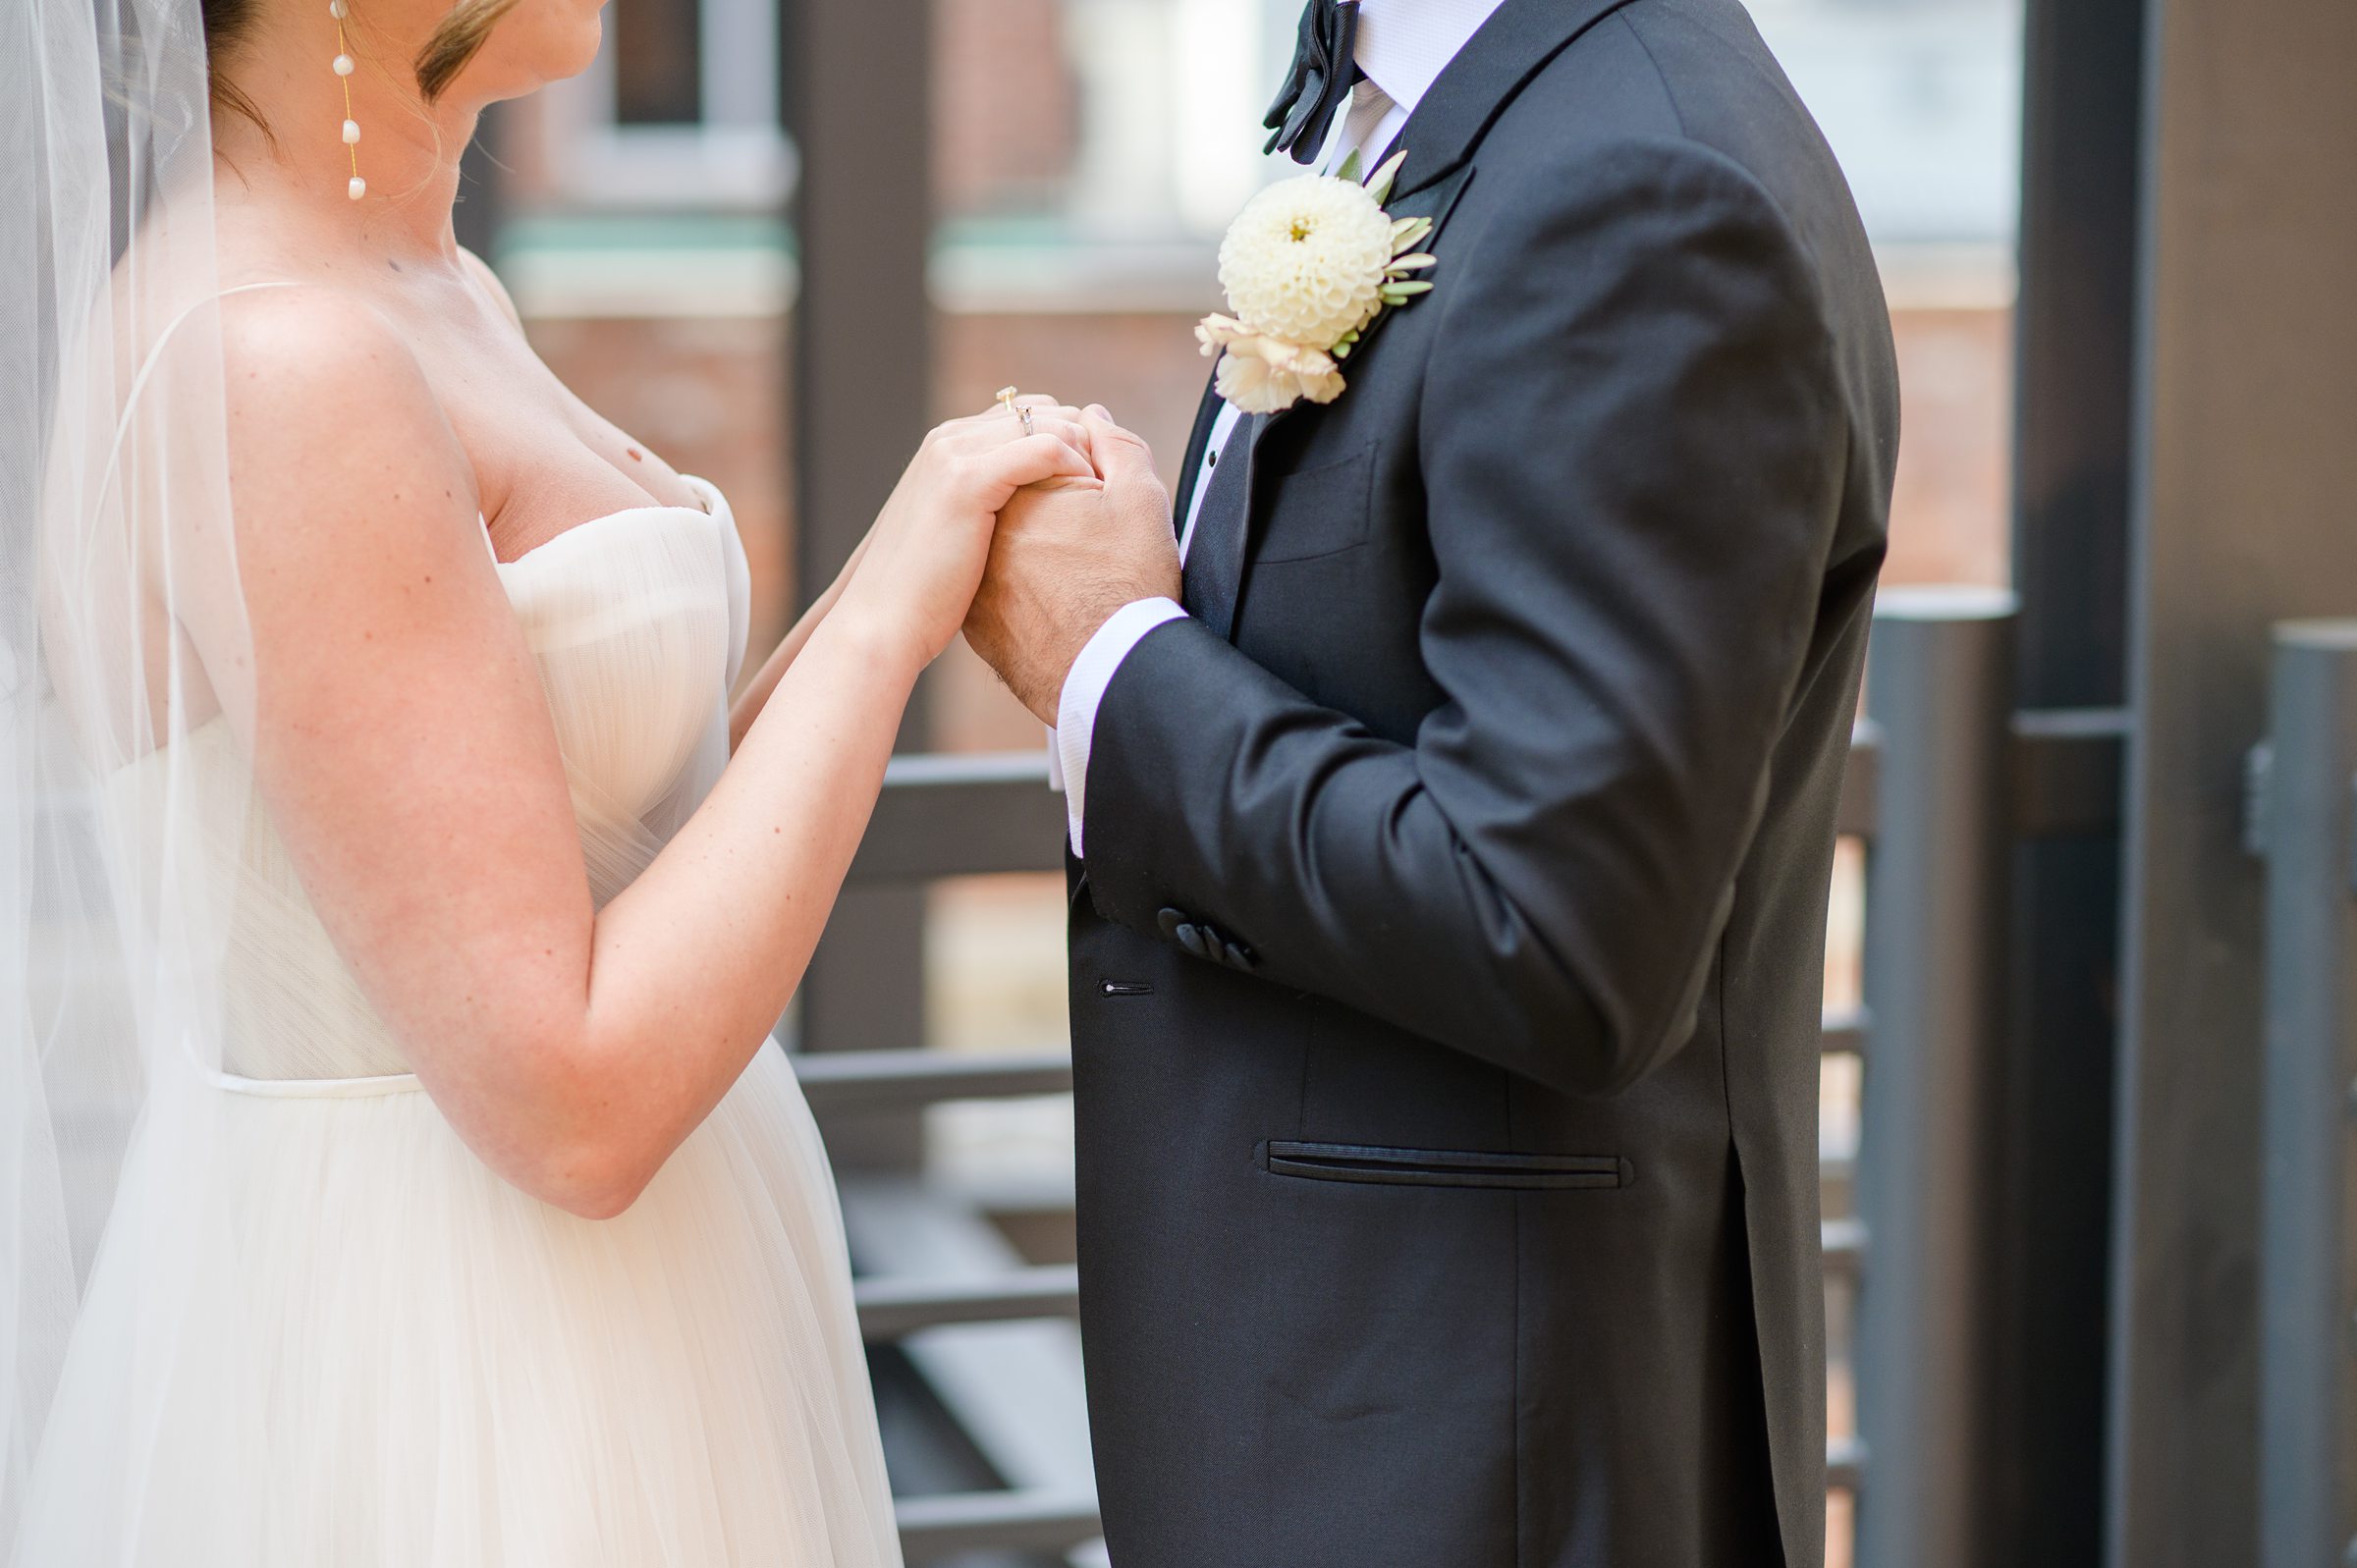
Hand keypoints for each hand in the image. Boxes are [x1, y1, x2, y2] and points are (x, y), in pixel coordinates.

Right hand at [834, 397, 1098, 674]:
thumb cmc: (922, 595)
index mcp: (946, 446)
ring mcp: (955, 455)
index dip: (1067, 436)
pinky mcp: (968, 481)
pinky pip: (1044, 449)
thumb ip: (983, 510)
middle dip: (1082, 438)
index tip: (1095, 474)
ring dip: (1085, 451)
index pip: (1024, 413)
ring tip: (1108, 492)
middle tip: (1112, 480)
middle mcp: (949, 439)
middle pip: (1042, 410)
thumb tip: (1020, 516)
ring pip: (1048, 423)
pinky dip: (1075, 466)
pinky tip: (1091, 499)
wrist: (881, 623)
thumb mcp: (955, 536)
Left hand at [965, 407, 1179, 722]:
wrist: (1110, 675)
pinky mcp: (978, 621)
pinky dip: (1021, 585)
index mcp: (1019, 492)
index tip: (1106, 499)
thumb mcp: (1140, 500)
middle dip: (1052, 503)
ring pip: (1004, 544)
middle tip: (1094, 537)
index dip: (1081, 470)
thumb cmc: (1131, 588)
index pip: (1040, 456)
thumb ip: (1116, 446)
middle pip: (1017, 498)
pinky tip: (1058, 598)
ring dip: (1034, 543)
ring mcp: (976, 578)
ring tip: (1081, 569)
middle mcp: (984, 532)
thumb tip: (1090, 416)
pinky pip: (997, 587)